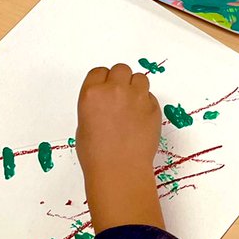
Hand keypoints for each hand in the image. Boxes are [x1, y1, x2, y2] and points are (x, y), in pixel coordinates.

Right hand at [76, 64, 164, 231]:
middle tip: (119, 95)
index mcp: (92, 94)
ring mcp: (136, 97)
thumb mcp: (84, 124)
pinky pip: (150, 96)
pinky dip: (145, 103)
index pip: (99, 72)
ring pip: (139, 78)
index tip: (104, 88)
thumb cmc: (96, 154)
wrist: (119, 169)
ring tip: (131, 105)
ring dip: (135, 87)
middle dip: (120, 80)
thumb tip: (106, 102)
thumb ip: (96, 105)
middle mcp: (115, 90)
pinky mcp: (153, 106)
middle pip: (120, 69)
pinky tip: (139, 119)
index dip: (102, 80)